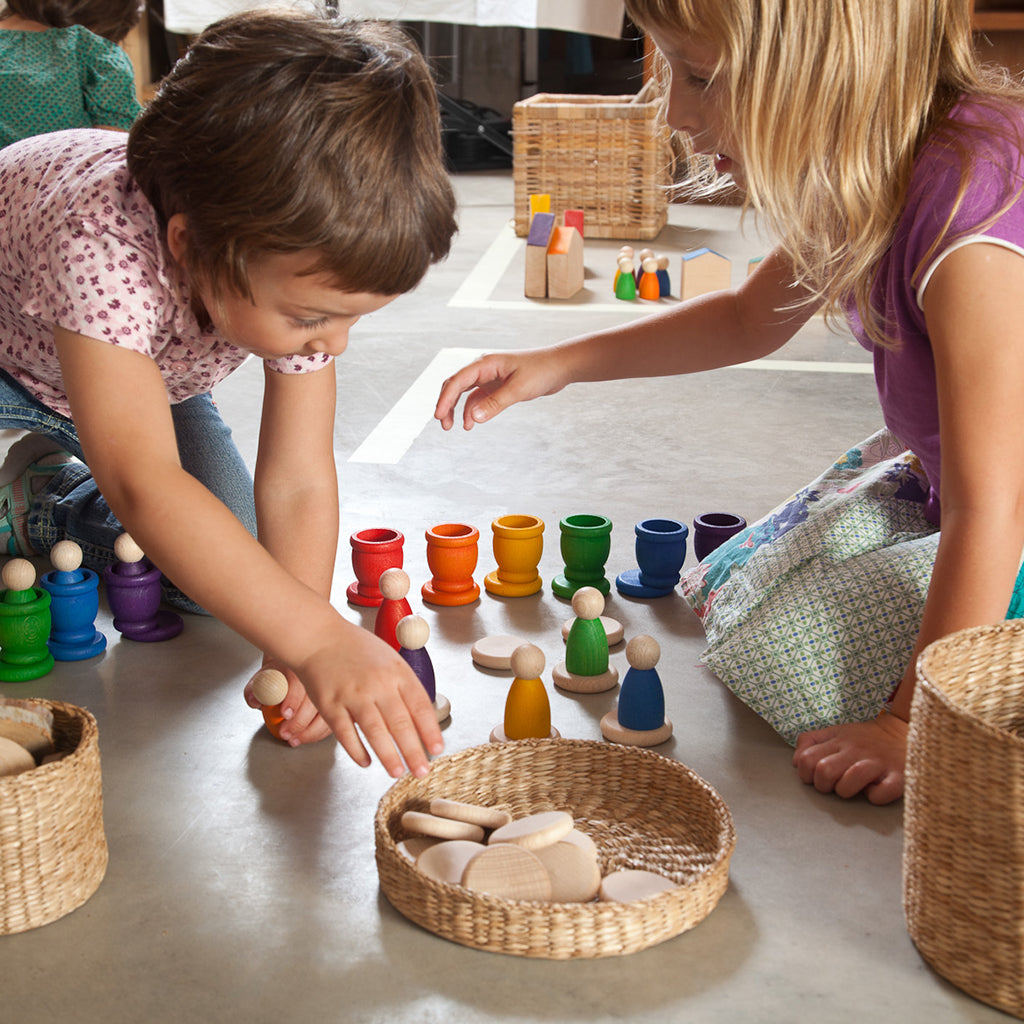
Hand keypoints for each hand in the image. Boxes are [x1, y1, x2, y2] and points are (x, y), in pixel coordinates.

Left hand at [244, 662, 331, 745]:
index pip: (298, 682)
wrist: (291, 671)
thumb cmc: (278, 676)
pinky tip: (307, 737)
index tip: (285, 714)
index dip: (292, 700)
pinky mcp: (333, 704)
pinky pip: (332, 720)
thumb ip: (254, 689)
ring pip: (327, 713)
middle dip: (300, 722)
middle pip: (315, 700)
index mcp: (296, 668)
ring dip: (311, 731)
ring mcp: (328, 691)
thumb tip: (255, 700)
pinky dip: (320, 733)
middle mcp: (316, 677)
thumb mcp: (262, 678)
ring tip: (294, 739)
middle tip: (285, 733)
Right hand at [293, 629, 443, 777]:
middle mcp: (378, 683)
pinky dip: (357, 751)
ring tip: (397, 772)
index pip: (420, 706)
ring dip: (388, 756)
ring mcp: (353, 695)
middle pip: (401, 724)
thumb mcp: (389, 659)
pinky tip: (366, 762)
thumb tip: (422, 718)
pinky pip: (346, 734)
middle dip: (413, 751)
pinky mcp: (330, 705)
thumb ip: (404, 685)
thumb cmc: (356, 649)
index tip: (437, 750)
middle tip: (422, 771)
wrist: (319, 637)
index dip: (430, 731)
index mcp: (397, 672)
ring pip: (375, 732)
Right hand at [434, 348, 569, 430]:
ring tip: (453, 427)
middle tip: (443, 424)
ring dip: (458, 409)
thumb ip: (496, 403)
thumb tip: (474, 418)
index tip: (439, 415)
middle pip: (456, 385)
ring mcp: (490, 377)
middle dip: (446, 404)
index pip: (457, 381)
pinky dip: (473, 410)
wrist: (560, 366)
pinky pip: (478, 398)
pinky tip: (472, 423)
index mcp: (486, 363)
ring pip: (465, 393)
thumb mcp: (519, 389)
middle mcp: (484, 368)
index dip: (445, 398)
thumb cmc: (541, 371)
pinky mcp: (497, 385)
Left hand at [792, 711, 907, 803]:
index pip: (806, 759)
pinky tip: (874, 790)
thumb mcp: (836, 731)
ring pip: (848, 784)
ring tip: (852, 788)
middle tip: (833, 785)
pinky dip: (874, 797)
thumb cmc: (866, 738)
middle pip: (824, 771)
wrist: (907, 730)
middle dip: (823, 786)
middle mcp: (855, 750)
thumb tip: (796, 762)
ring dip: (845, 792)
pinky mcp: (898, 776)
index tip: (815, 777)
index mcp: (838, 740)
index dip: (805, 774)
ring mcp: (877, 763)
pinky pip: (879, 794)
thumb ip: (811, 741)